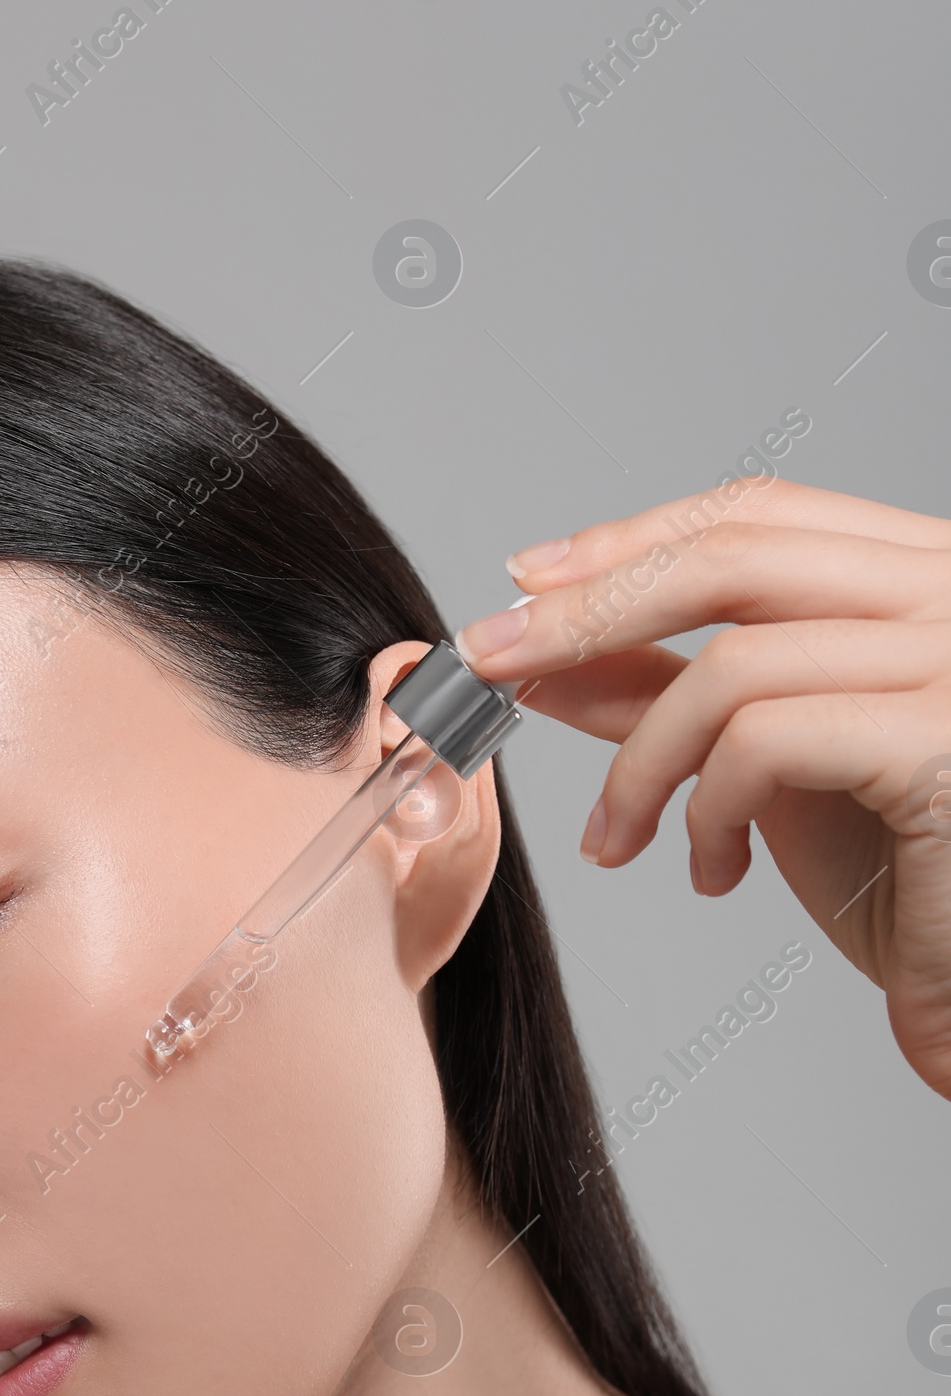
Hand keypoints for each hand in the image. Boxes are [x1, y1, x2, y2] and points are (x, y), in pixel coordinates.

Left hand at [455, 478, 950, 1097]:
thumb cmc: (909, 881)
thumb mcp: (772, 766)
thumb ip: (677, 698)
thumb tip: (552, 658)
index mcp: (926, 579)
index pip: (763, 514)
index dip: (634, 539)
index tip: (529, 579)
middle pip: (736, 554)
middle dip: (588, 608)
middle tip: (490, 660)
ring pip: (732, 663)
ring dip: (638, 763)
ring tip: (615, 842)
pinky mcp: (942, 743)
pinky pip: (765, 741)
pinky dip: (706, 810)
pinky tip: (714, 871)